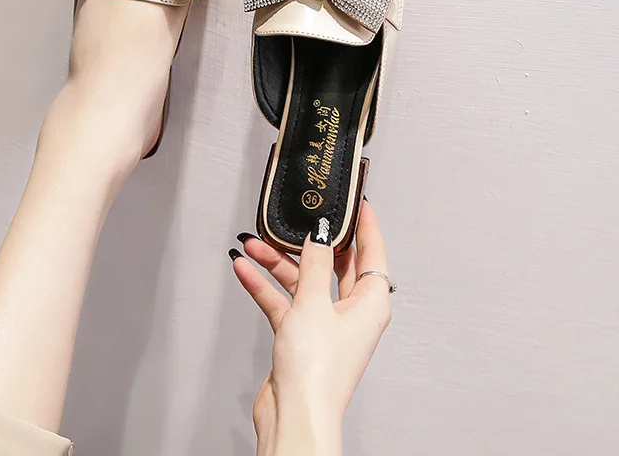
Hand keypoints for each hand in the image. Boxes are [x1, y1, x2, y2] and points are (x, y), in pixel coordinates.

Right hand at [231, 201, 392, 455]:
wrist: (294, 414)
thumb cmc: (316, 372)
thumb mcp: (314, 304)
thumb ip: (316, 264)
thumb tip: (320, 235)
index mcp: (370, 304)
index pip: (373, 253)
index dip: (366, 226)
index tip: (359, 203)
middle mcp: (351, 313)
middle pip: (333, 265)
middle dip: (309, 243)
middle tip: (297, 219)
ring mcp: (325, 325)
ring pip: (304, 282)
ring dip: (278, 263)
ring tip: (255, 244)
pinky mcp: (301, 337)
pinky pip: (284, 302)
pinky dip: (266, 286)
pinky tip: (246, 270)